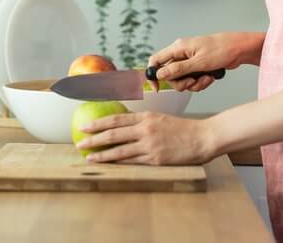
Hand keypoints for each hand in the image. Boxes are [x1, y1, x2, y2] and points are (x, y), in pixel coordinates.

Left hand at [75, 111, 215, 164]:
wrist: (202, 138)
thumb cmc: (182, 129)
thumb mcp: (160, 119)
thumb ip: (142, 123)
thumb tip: (122, 127)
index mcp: (146, 117)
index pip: (116, 119)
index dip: (98, 123)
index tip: (84, 126)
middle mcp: (145, 129)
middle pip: (113, 133)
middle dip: (94, 139)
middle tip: (79, 142)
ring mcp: (150, 145)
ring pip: (119, 150)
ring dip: (101, 154)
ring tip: (88, 157)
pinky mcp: (155, 159)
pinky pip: (132, 161)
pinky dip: (118, 163)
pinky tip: (109, 165)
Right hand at [147, 33, 249, 91]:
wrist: (239, 49)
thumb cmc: (222, 49)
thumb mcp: (199, 62)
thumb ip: (178, 69)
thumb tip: (159, 74)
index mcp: (178, 48)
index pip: (156, 60)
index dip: (153, 75)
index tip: (157, 88)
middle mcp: (182, 54)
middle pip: (169, 75)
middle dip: (181, 83)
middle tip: (192, 82)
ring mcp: (190, 61)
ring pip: (182, 80)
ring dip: (193, 84)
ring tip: (205, 79)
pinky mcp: (198, 67)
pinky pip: (193, 80)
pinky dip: (200, 83)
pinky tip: (210, 78)